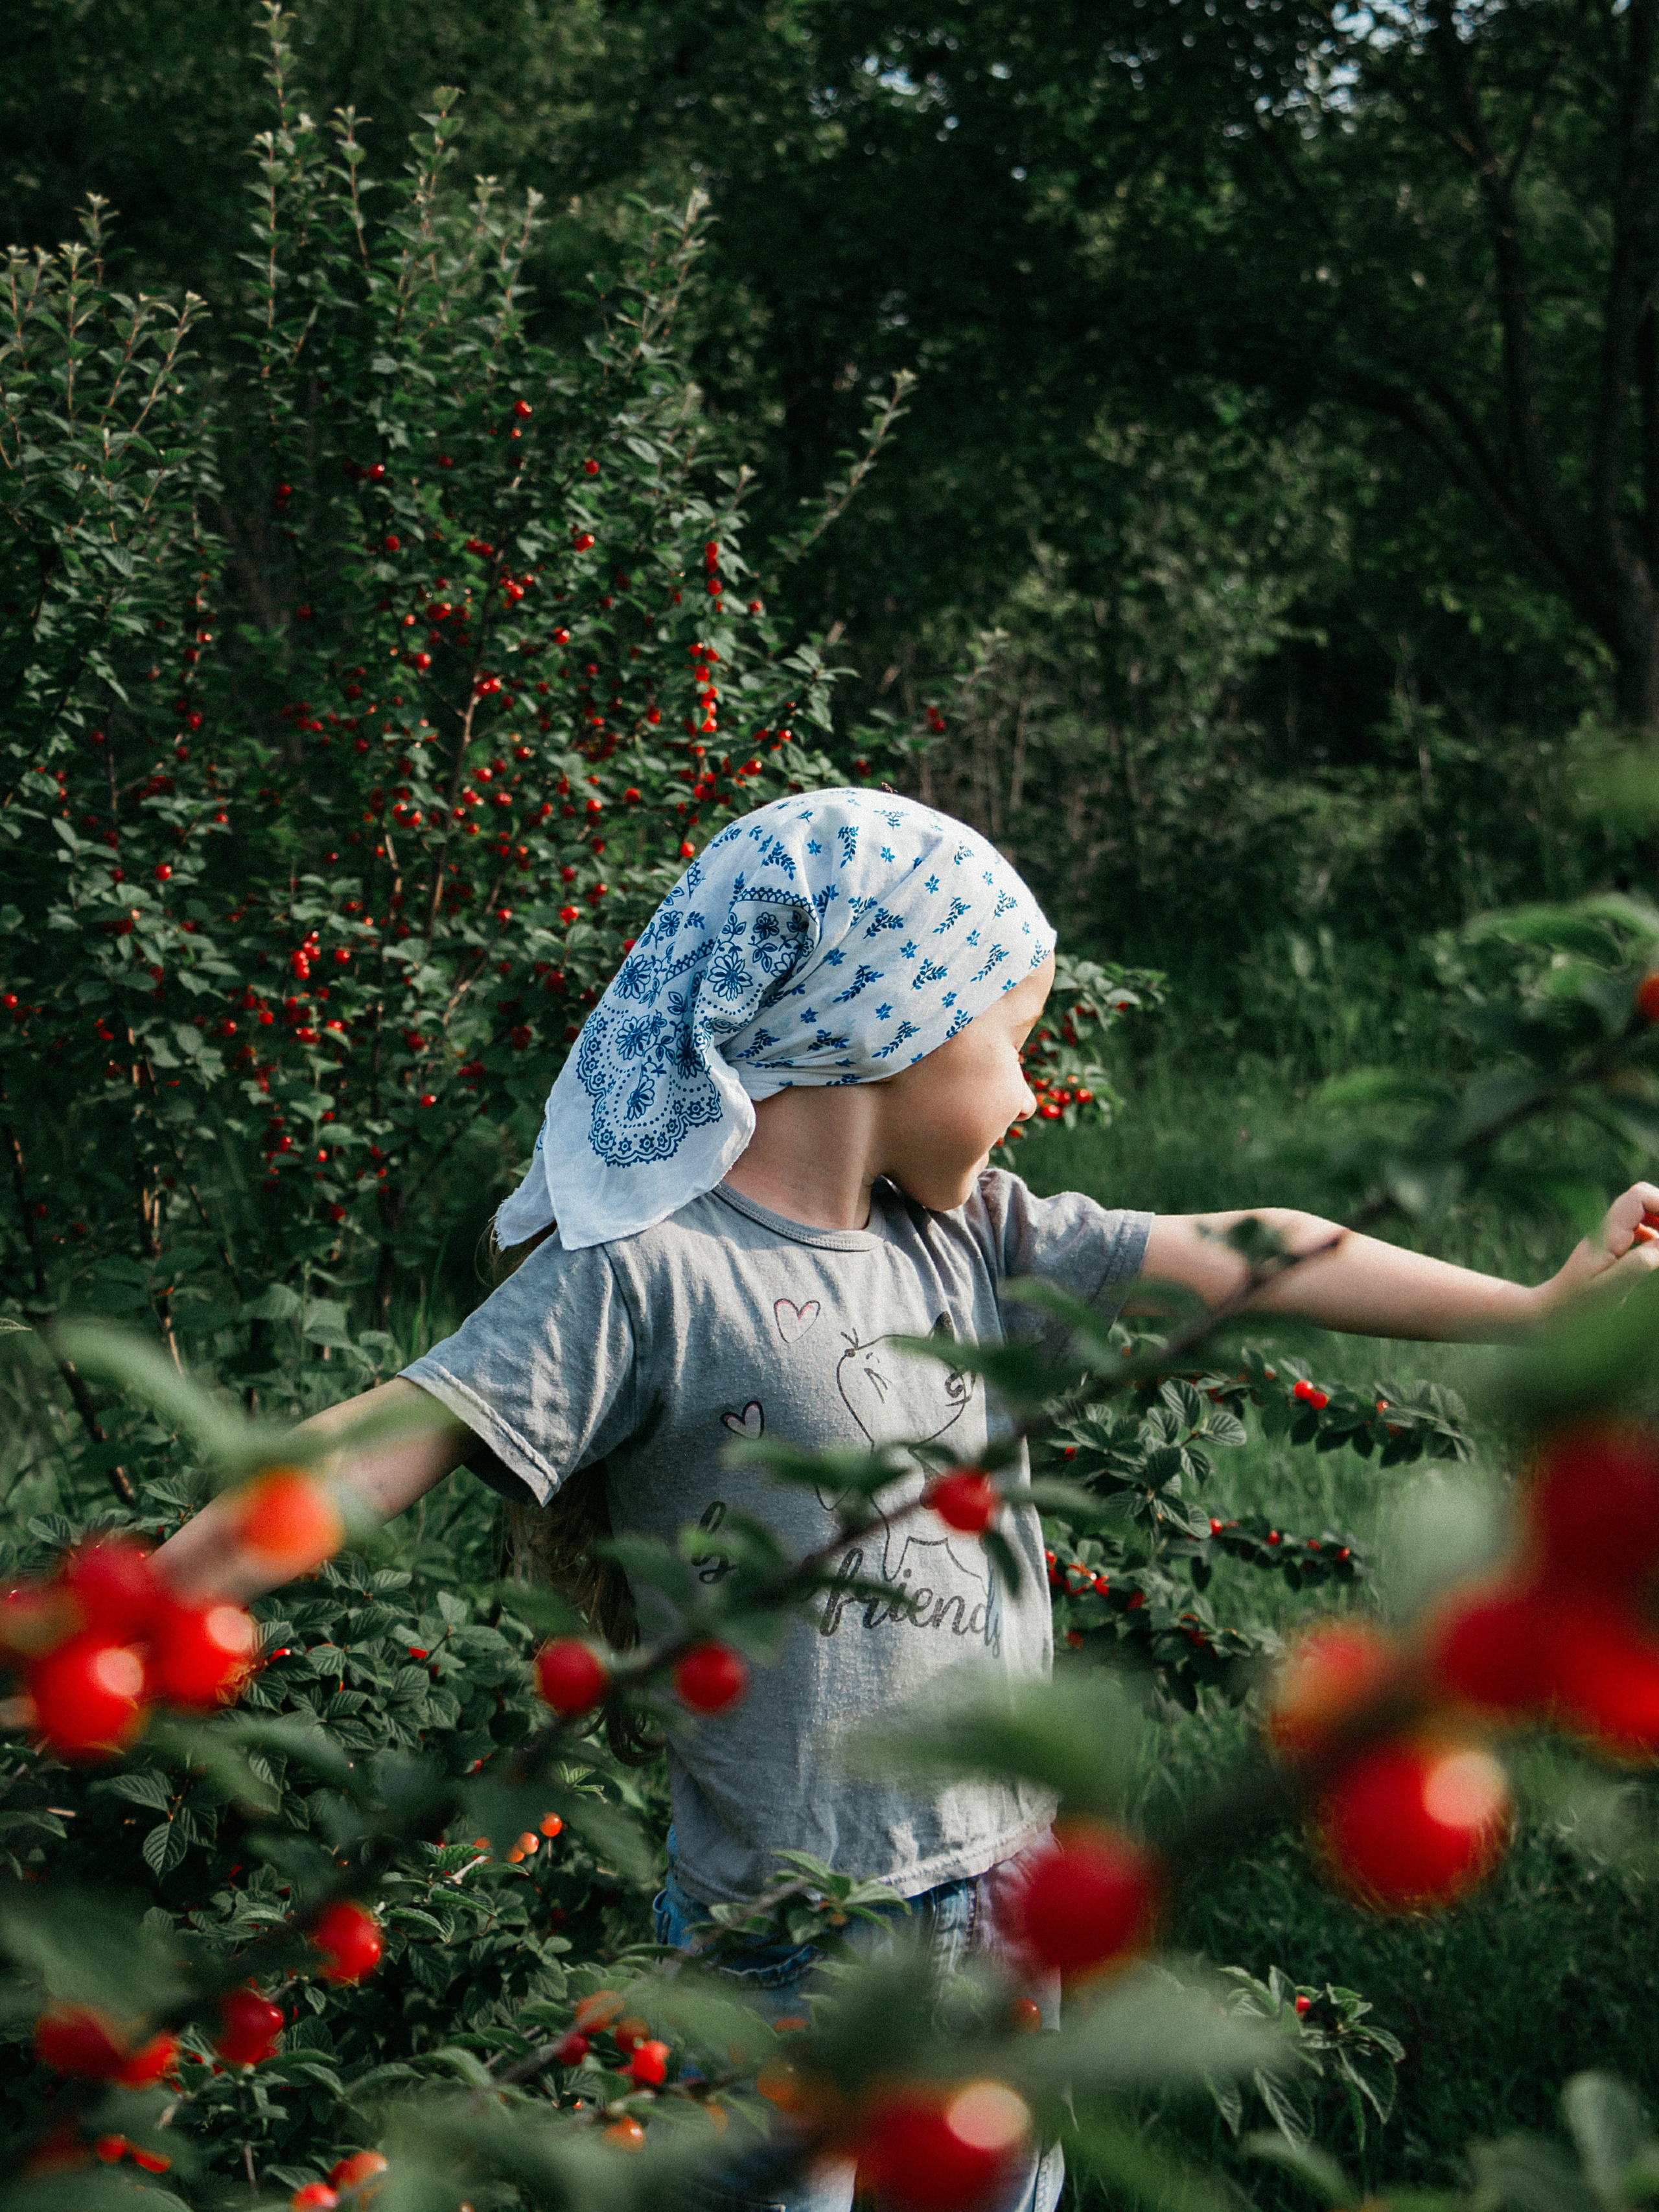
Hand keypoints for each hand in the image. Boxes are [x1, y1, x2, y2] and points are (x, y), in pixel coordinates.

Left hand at [1544, 1183, 1658, 1307]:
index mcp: (1608, 1234)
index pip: (1639, 1197)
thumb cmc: (1580, 1303)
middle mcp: (1607, 1229)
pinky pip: (1637, 1229)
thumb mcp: (1612, 1288)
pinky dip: (1654, 1235)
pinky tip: (1658, 1251)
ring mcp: (1608, 1235)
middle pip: (1642, 1198)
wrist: (1554, 1308)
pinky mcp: (1611, 1246)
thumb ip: (1639, 1264)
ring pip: (1641, 1212)